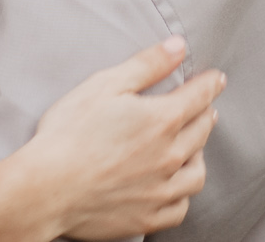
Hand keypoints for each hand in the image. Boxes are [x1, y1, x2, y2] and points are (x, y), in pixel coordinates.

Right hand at [17, 35, 223, 240]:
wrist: (47, 189)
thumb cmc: (69, 134)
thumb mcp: (105, 85)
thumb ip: (146, 64)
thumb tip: (178, 47)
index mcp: (162, 120)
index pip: (199, 96)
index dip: (209, 84)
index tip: (216, 79)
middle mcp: (170, 156)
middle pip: (201, 131)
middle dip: (205, 114)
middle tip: (205, 107)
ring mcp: (162, 191)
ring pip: (197, 173)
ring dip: (199, 154)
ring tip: (194, 146)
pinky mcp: (149, 218)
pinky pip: (180, 207)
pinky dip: (183, 194)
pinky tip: (176, 186)